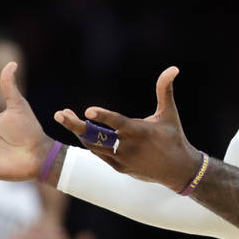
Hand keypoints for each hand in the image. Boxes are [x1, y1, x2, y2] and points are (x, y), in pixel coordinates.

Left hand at [53, 66, 200, 189]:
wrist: (178, 171)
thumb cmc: (174, 137)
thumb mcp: (169, 113)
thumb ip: (165, 90)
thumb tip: (173, 68)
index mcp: (139, 131)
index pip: (117, 123)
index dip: (102, 116)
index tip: (87, 111)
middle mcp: (127, 146)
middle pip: (96, 136)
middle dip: (76, 125)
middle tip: (59, 114)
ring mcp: (121, 159)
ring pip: (93, 145)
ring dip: (78, 131)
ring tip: (65, 116)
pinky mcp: (119, 168)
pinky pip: (98, 154)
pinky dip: (89, 142)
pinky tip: (81, 130)